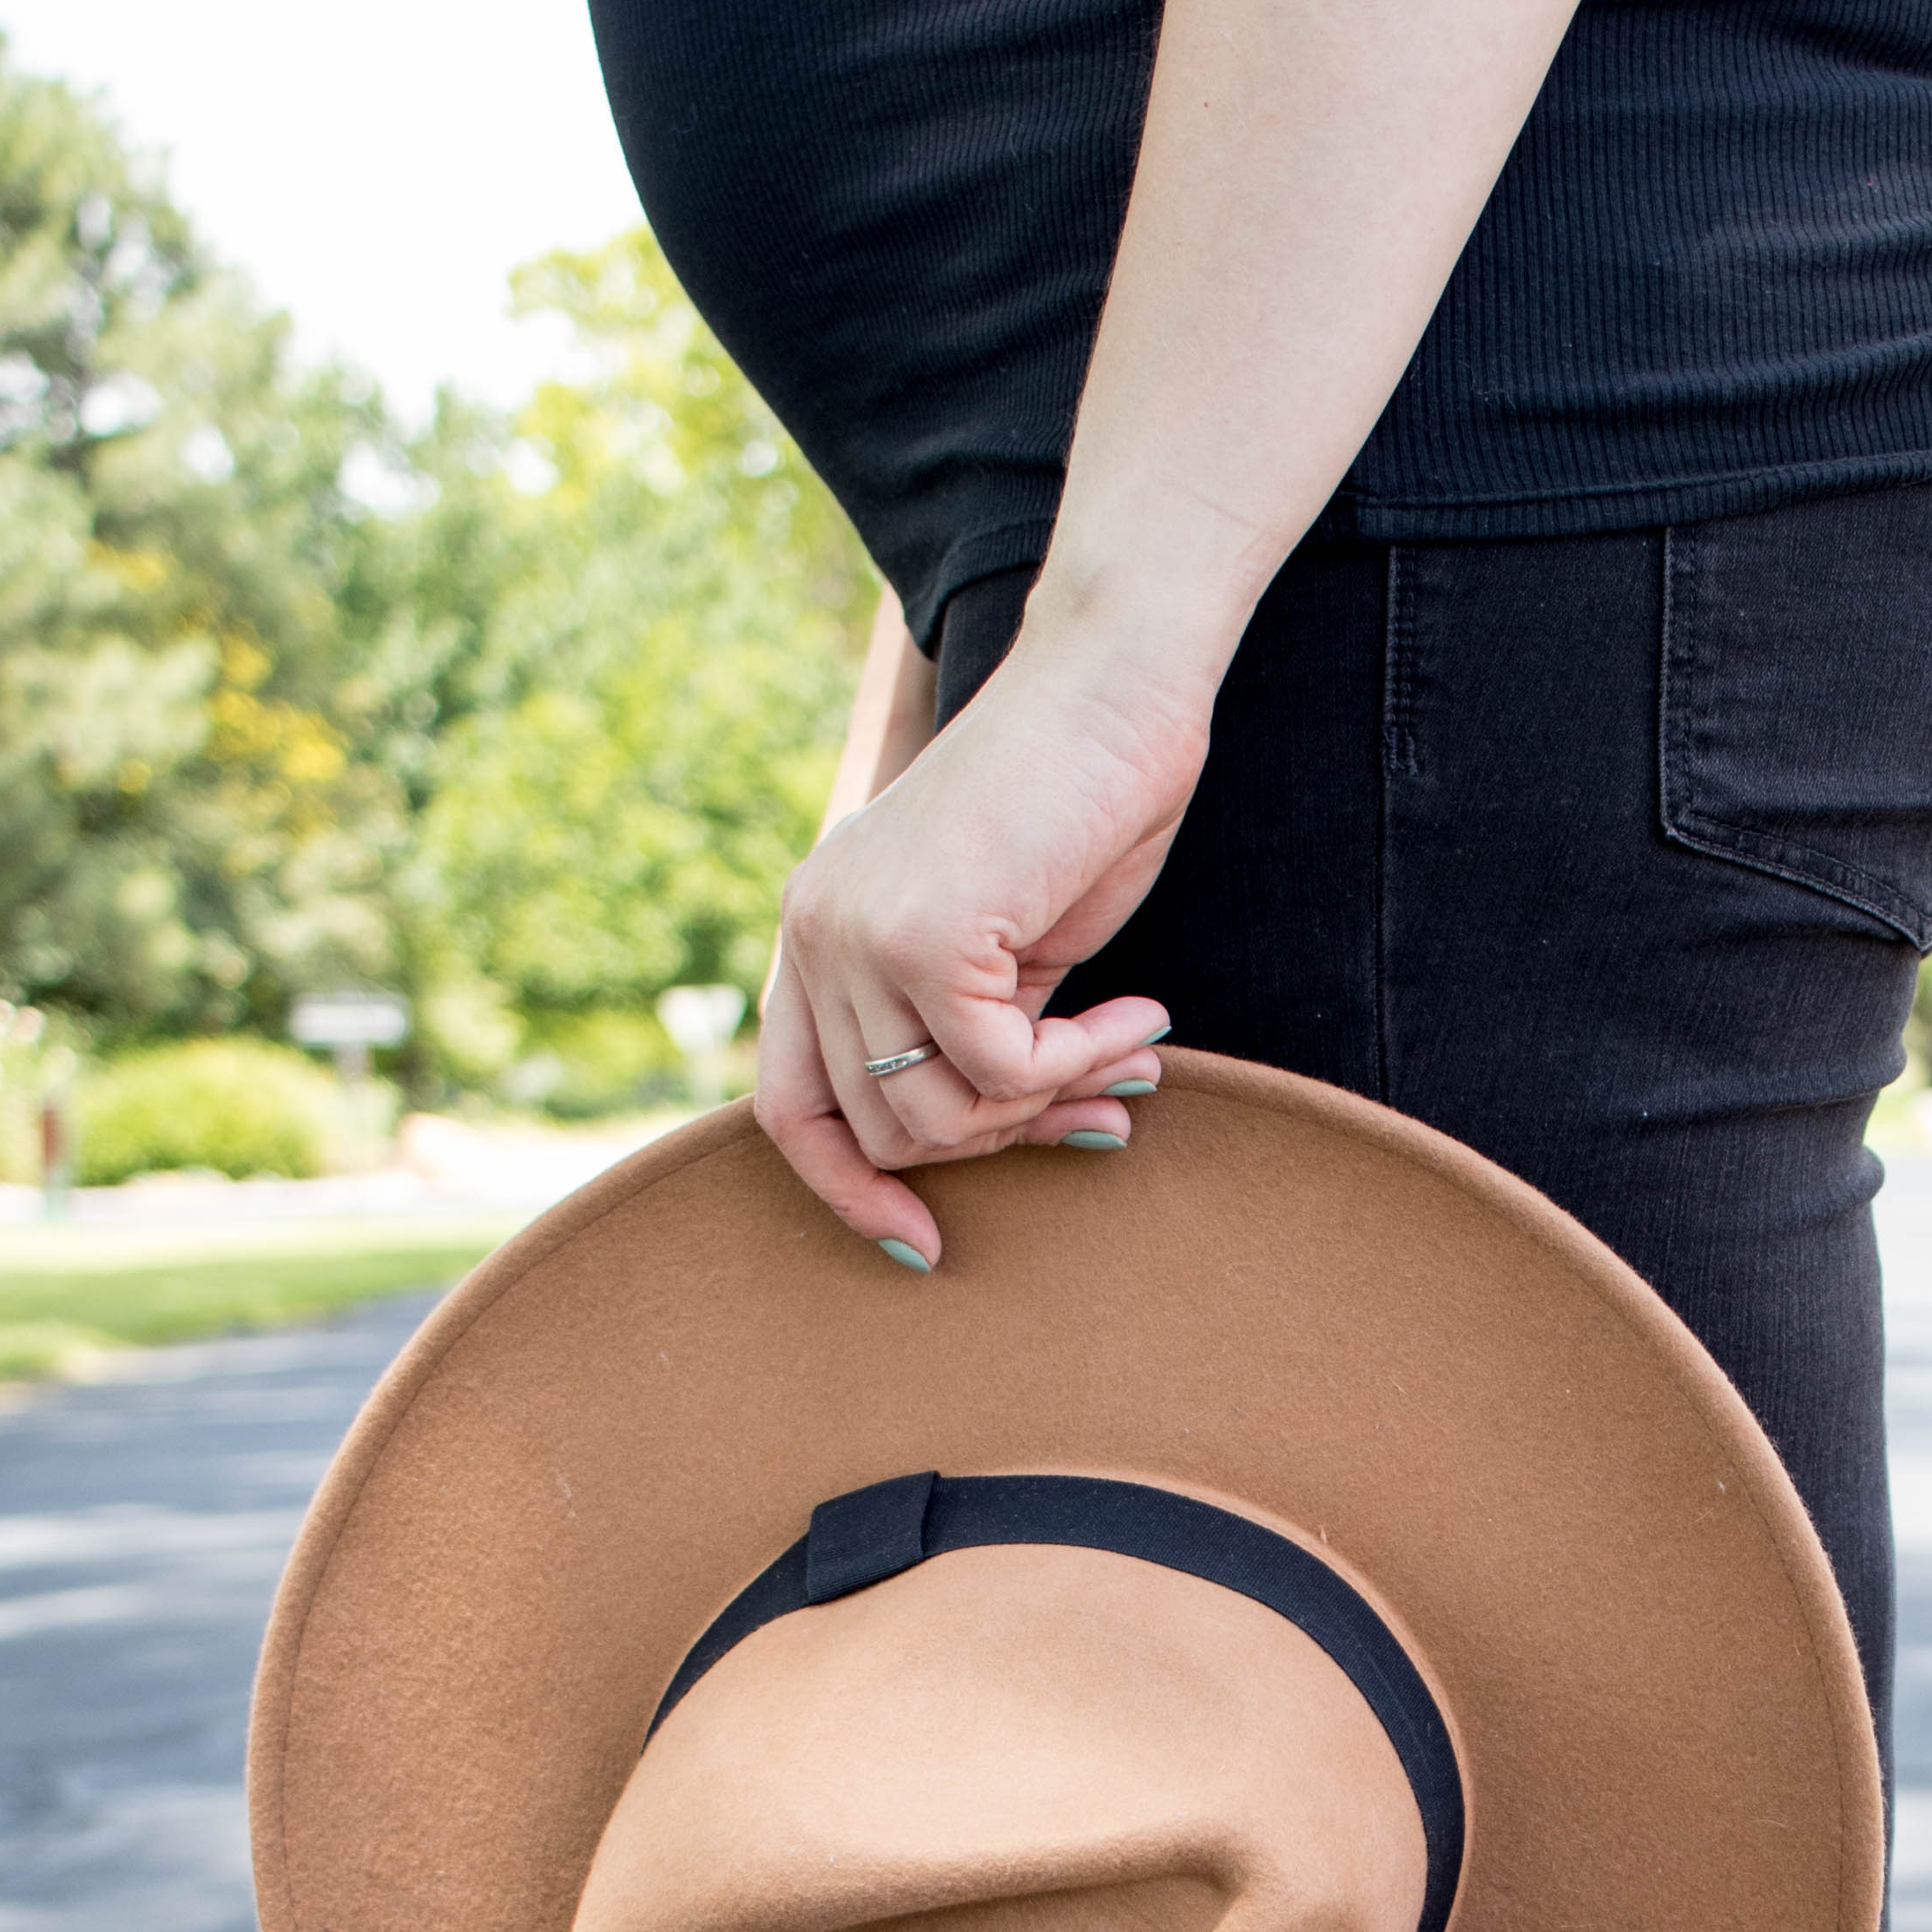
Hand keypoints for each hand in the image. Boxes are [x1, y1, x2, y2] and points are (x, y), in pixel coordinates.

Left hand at [756, 626, 1197, 1261]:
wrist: (1116, 689)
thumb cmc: (1078, 806)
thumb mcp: (1003, 946)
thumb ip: (967, 1034)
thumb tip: (996, 1142)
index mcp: (818, 931)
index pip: (788, 1108)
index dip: (845, 1191)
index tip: (920, 1242)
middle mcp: (815, 931)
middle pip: (877, 1128)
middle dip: (998, 1142)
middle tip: (1097, 1109)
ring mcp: (859, 932)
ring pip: (937, 1113)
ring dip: (1046, 1103)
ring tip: (1124, 1055)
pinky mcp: (925, 935)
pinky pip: (1001, 1068)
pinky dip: (1081, 1062)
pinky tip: (1144, 1020)